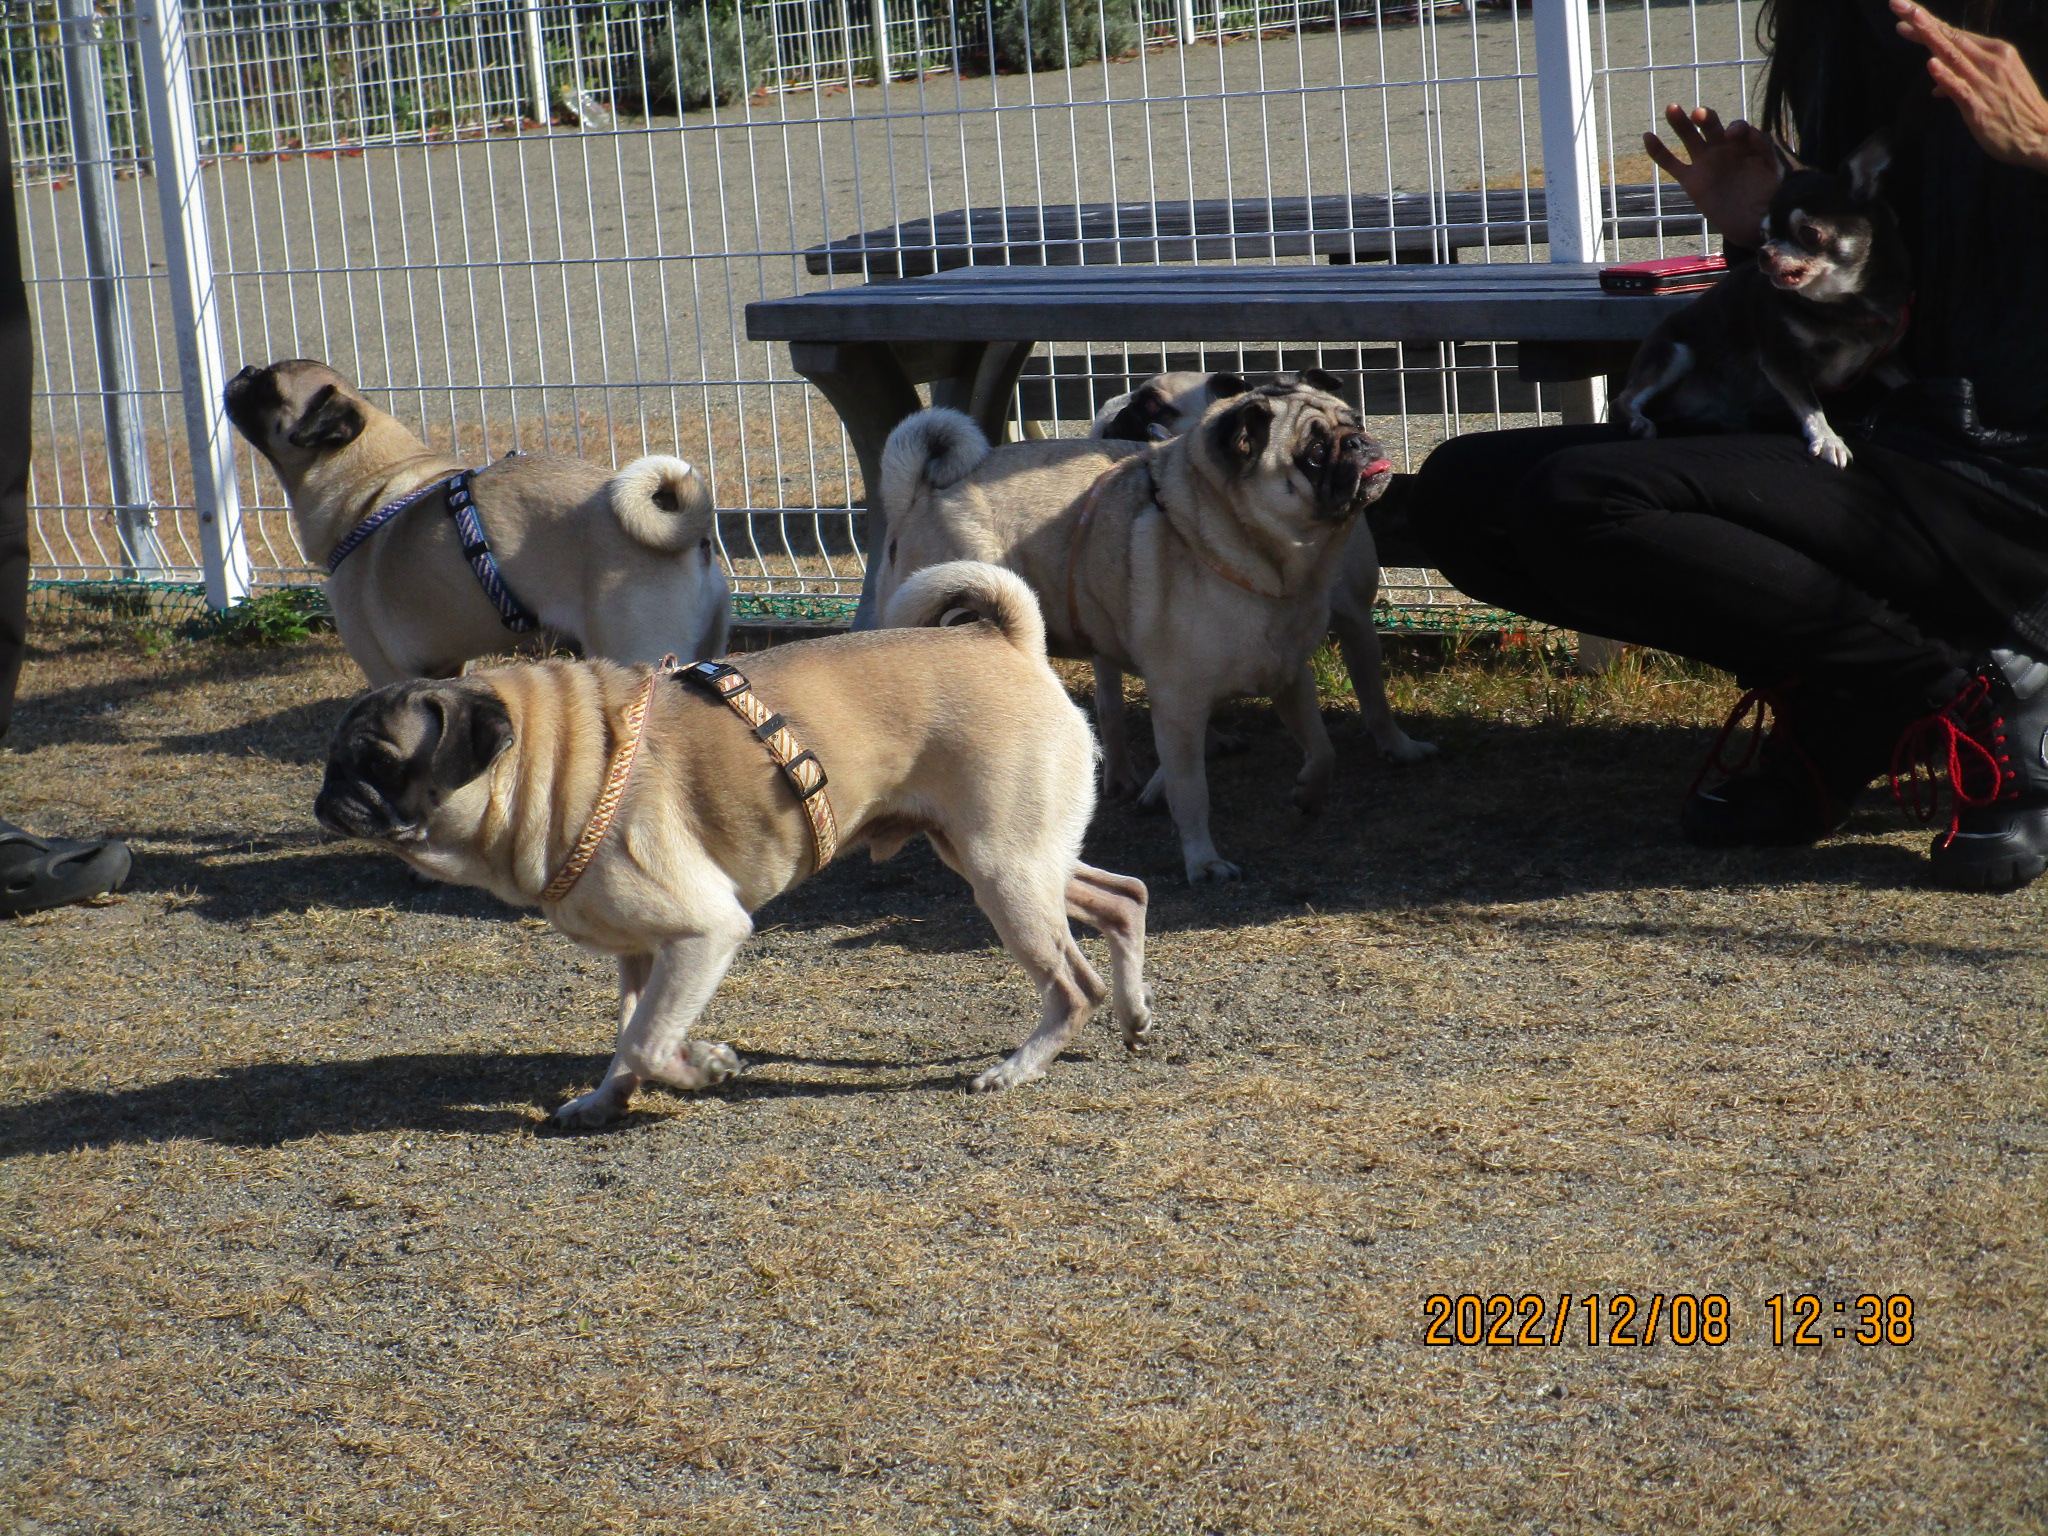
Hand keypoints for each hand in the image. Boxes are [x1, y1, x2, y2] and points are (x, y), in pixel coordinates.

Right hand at [1642, 104, 1782, 243]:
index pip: (1738, 129)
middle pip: (1711, 126)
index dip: (1736, 129)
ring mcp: (1706, 165)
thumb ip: (1768, 149)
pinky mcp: (1691, 182)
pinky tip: (1648, 136)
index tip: (1734, 137)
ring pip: (1689, 138)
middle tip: (1699, 114)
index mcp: (1746, 145)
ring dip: (1680, 122)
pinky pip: (1671, 164)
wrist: (1760, 223)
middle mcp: (1725, 150)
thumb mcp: (1780, 168)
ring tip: (1672, 108)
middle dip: (1706, 117)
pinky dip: (1659, 151)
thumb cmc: (1774, 195)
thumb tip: (1755, 134)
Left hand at [1892, 0, 2047, 172]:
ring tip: (1910, 21)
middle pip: (1950, 38)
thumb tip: (1936, 86)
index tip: (1905, 12)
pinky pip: (1959, 88)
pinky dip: (1945, 75)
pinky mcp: (1978, 106)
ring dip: (1929, 37)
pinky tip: (1931, 64)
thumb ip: (1960, 82)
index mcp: (1995, 52)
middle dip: (1922, 21)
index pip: (1955, 35)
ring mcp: (1984, 82)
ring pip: (1952, 56)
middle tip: (1897, 4)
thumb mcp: (1990, 87)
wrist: (2040, 135)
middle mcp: (1990, 61)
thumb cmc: (2014, 111)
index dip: (1929, 24)